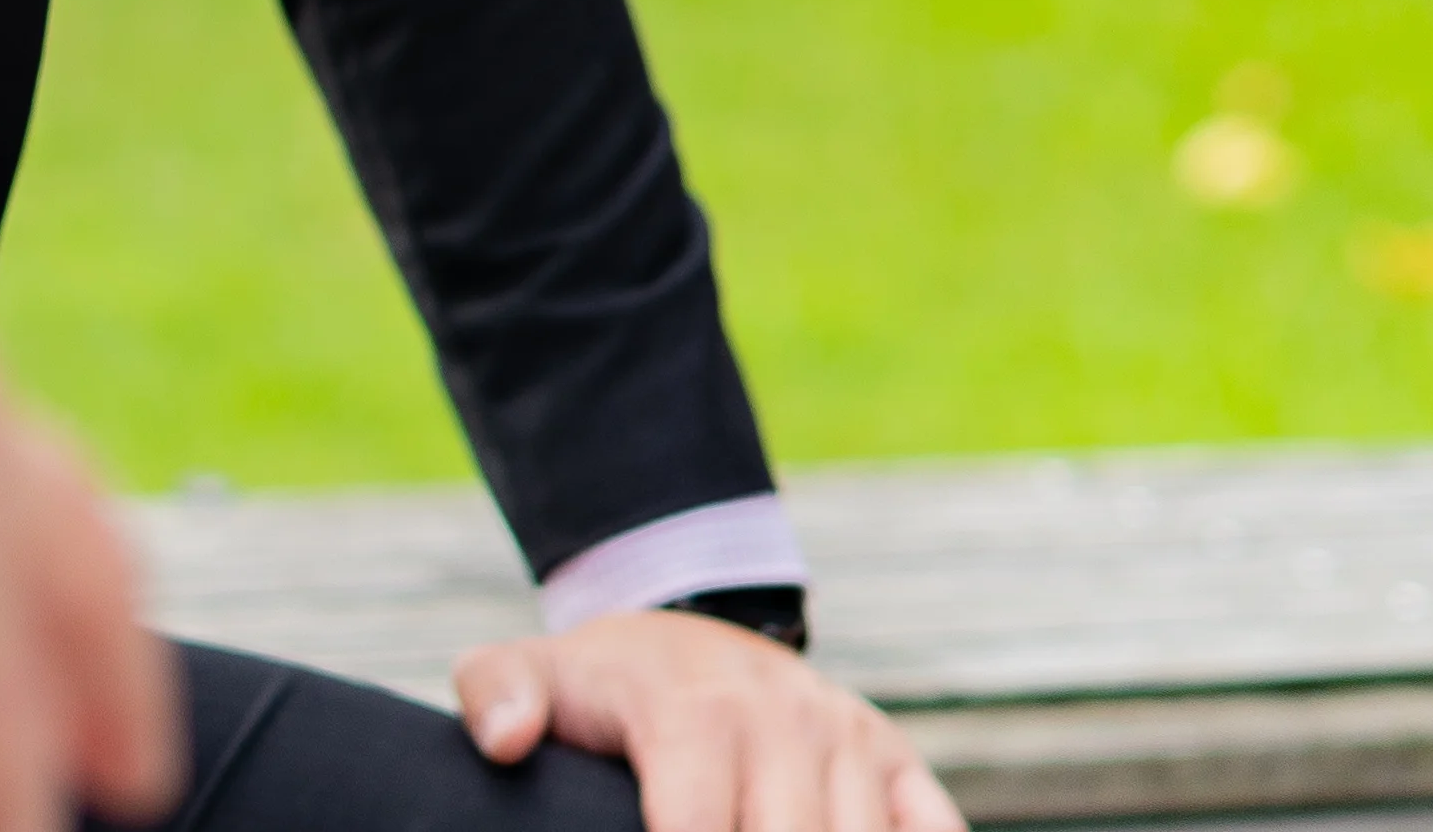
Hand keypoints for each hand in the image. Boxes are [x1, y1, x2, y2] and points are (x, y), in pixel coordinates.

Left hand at [457, 609, 965, 831]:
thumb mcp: (535, 667)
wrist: (695, 620)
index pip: (697, 827)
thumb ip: (497, 692)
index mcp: (696, 708)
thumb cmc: (608, 678)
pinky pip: (935, 828)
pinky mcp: (898, 757)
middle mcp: (787, 718)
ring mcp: (851, 736)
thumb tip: (501, 742)